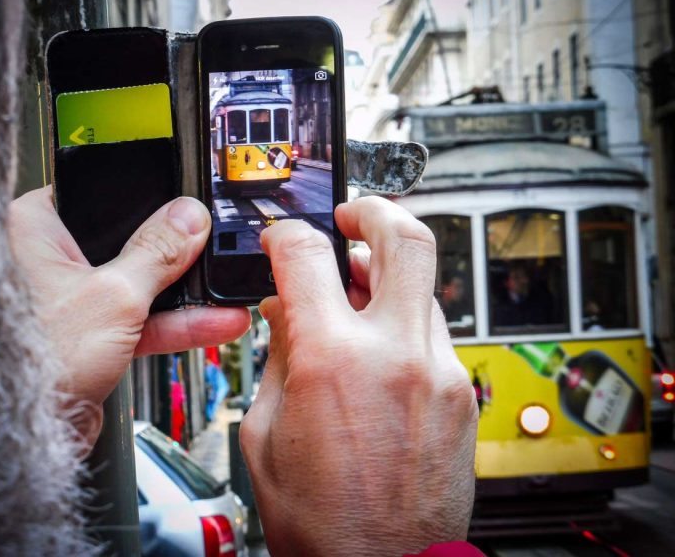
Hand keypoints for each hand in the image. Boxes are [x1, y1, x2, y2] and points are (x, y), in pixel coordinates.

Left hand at [9, 187, 249, 444]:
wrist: (28, 436)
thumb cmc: (36, 360)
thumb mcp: (115, 294)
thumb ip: (158, 252)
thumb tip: (188, 216)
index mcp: (34, 230)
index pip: (97, 195)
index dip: (141, 199)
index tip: (181, 206)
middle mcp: (49, 261)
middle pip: (125, 241)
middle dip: (173, 254)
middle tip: (211, 249)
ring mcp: (72, 300)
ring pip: (136, 286)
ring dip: (183, 295)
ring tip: (226, 292)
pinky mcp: (89, 335)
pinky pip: (138, 320)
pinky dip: (172, 324)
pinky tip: (214, 322)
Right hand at [240, 196, 477, 555]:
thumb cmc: (324, 520)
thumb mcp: (267, 432)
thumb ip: (279, 356)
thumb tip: (286, 310)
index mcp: (333, 362)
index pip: (308, 254)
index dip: (288, 233)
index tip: (282, 238)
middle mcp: (397, 355)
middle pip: (405, 238)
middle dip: (374, 210)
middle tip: (352, 215)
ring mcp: (440, 372)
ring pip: (423, 285)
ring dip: (387, 275)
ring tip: (355, 293)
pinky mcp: (462, 394)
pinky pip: (433, 332)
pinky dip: (402, 322)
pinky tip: (377, 348)